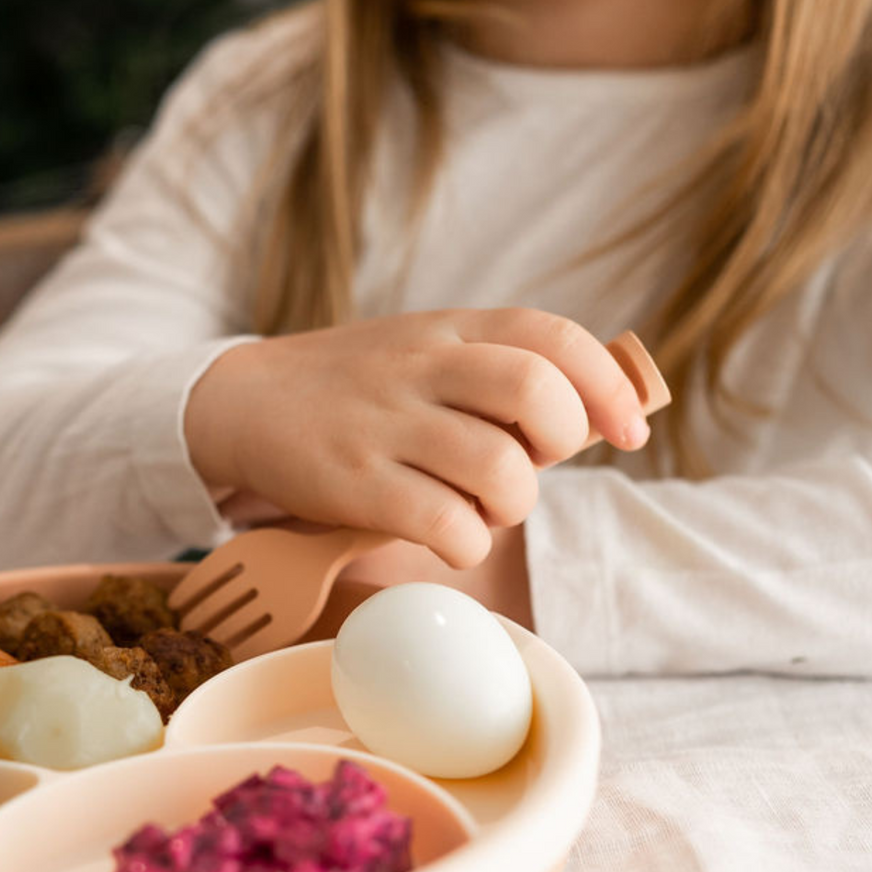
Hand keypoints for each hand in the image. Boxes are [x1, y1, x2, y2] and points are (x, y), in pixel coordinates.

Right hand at [185, 308, 648, 568]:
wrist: (242, 402)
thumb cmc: (352, 389)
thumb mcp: (421, 351)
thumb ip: (494, 370)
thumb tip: (596, 417)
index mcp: (447, 329)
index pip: (552, 335)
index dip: (607, 385)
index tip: (628, 431)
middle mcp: (420, 365)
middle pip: (536, 391)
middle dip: (562, 443)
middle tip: (533, 464)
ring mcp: (385, 422)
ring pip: (500, 469)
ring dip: (511, 505)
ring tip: (480, 505)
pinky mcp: (352, 481)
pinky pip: (445, 523)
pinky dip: (465, 542)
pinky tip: (444, 534)